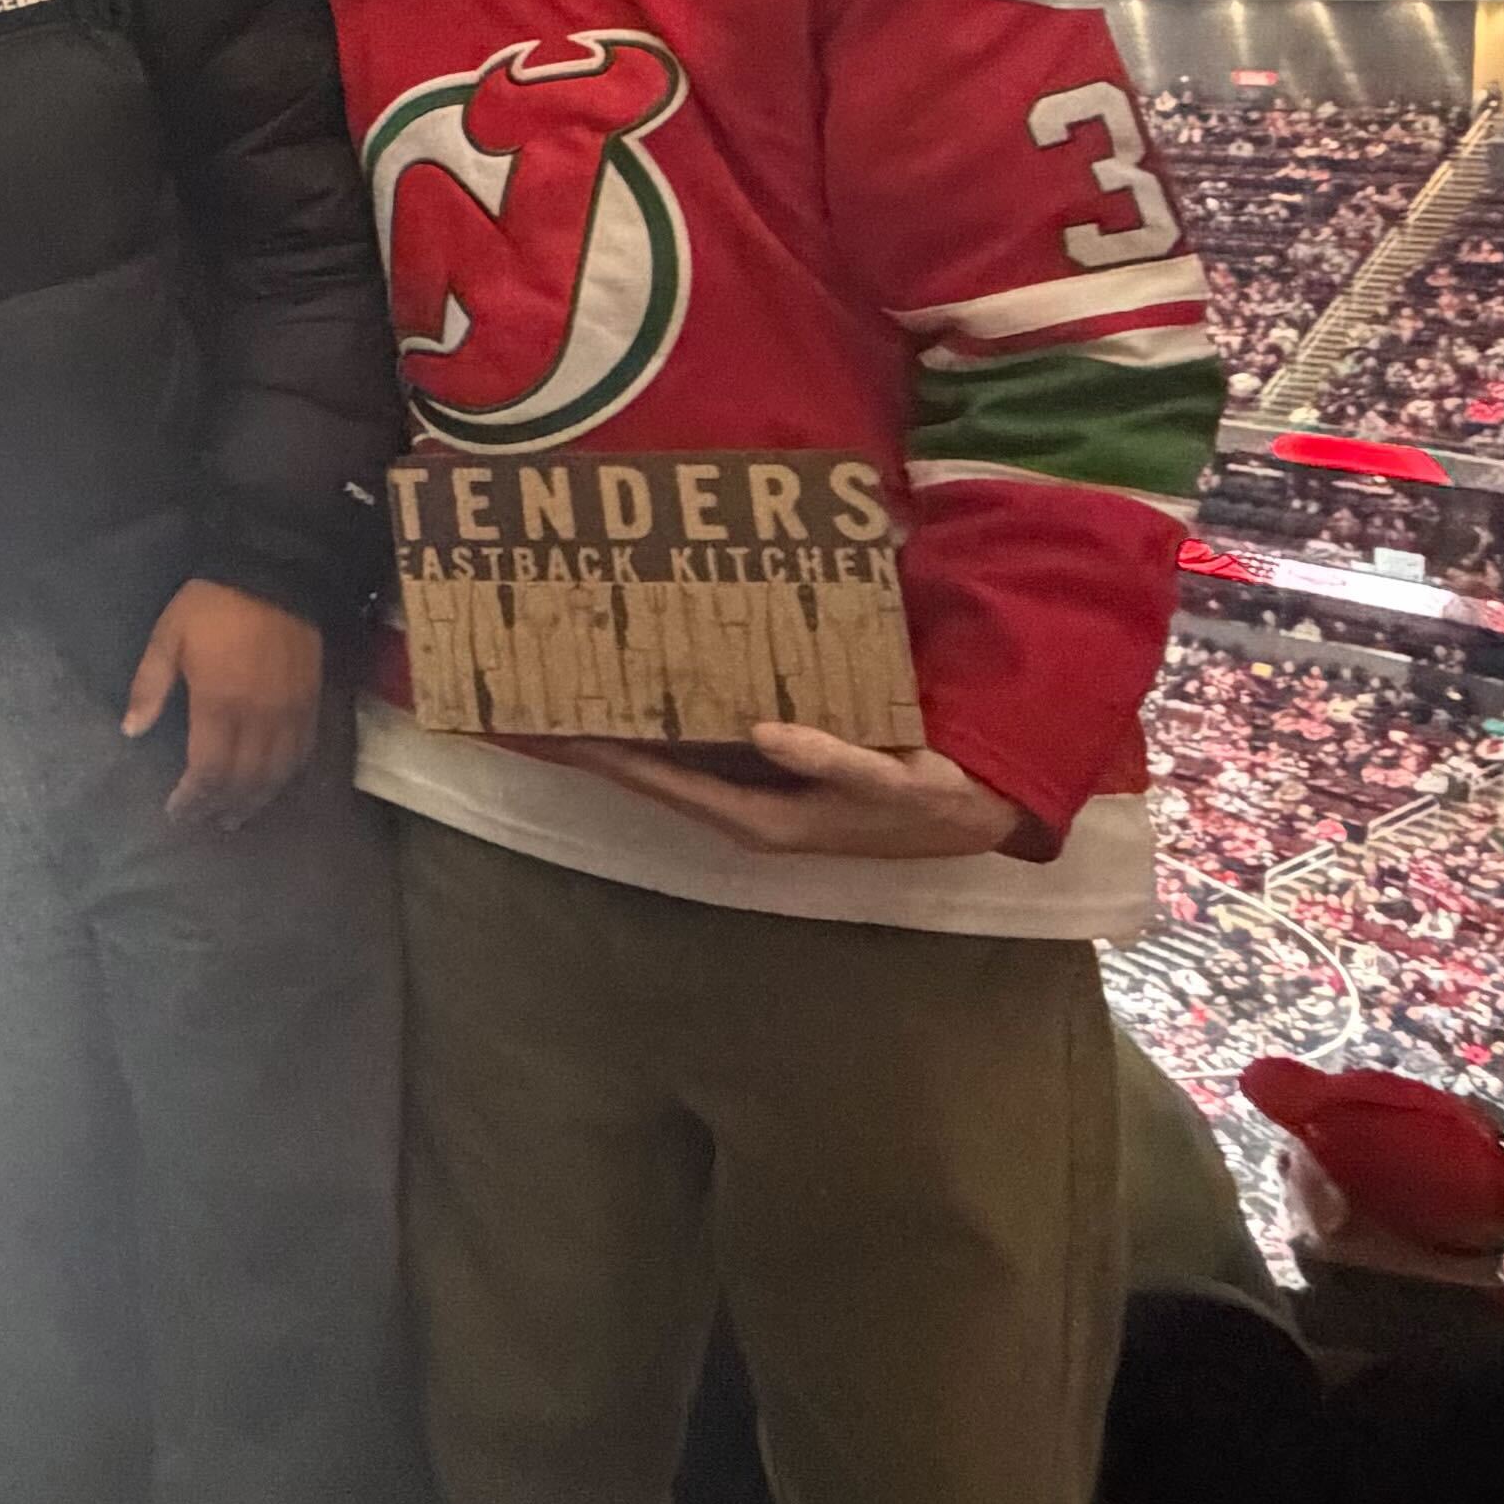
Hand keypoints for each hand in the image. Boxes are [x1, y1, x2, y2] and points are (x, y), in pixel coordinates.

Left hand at [122, 579, 327, 825]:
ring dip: (255, 800)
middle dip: (222, 806)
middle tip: (206, 821)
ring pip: (276, 774)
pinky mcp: (311, 702)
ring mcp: (290, 714)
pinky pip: (302, 753)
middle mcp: (258, 719)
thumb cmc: (212, 606)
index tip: (177, 811)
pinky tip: (274, 784)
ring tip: (237, 816)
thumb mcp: (167, 637)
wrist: (273, 573)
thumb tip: (130, 730)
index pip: (207, 771)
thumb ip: (149, 686)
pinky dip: (286, 777)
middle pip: (243, 781)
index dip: (193, 799)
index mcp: (218, 706)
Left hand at [551, 716, 1023, 861]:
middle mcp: (743, 806)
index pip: (660, 782)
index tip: (550, 728)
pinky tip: (648, 685)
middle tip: (535, 698)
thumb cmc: (926, 800)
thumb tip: (762, 732)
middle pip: (651, 770)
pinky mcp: (771, 768)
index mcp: (758, 818)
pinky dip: (669, 718)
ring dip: (626, 727)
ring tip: (572, 685)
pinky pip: (703, 742)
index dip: (604, 757)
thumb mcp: (889, 783)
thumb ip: (829, 758)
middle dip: (596, 740)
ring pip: (671, 756)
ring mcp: (755, 789)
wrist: (968, 811)